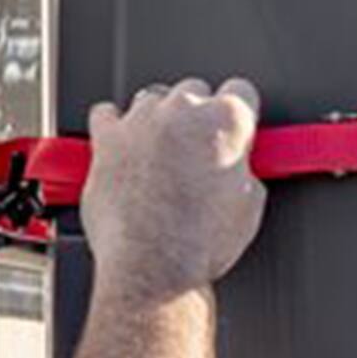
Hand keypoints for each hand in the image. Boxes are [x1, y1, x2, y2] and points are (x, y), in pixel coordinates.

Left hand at [82, 78, 264, 303]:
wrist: (154, 265)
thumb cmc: (200, 243)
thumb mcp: (250, 206)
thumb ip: (243, 169)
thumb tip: (236, 166)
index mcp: (226, 121)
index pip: (242, 91)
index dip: (241, 114)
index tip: (236, 129)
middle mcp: (183, 111)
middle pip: (195, 92)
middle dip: (199, 118)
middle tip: (200, 152)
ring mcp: (142, 121)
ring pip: (153, 100)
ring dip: (160, 121)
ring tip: (164, 156)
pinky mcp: (108, 139)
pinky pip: (106, 114)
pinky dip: (115, 126)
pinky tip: (125, 145)